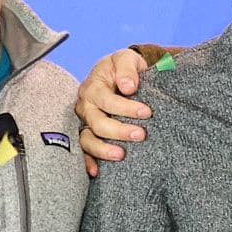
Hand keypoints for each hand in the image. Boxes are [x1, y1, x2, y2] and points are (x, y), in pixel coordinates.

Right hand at [74, 47, 176, 168]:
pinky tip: (95, 172)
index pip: (106, 100)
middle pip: (97, 122)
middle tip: (141, 135)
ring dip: (103, 149)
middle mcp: (86, 105)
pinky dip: (87, 162)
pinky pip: (83, 151)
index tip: (147, 112)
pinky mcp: (89, 135)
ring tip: (122, 155)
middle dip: (119, 130)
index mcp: (93, 86)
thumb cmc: (125, 68)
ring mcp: (86, 122)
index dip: (126, 108)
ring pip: (87, 139)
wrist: (123, 75)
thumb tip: (128, 87)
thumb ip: (127, 68)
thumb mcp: (126, 58)